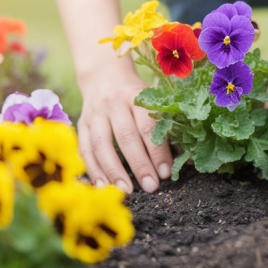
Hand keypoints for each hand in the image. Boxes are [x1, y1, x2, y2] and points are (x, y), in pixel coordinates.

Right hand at [76, 64, 172, 192]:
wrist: (105, 76)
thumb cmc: (137, 95)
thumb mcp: (153, 101)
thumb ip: (166, 125)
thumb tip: (186, 159)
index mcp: (138, 97)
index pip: (148, 126)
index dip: (158, 151)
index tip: (165, 173)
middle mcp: (115, 104)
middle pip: (126, 137)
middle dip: (139, 164)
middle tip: (151, 186)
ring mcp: (95, 114)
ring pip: (102, 144)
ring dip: (114, 170)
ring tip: (126, 190)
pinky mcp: (82, 124)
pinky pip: (85, 149)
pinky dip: (93, 169)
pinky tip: (103, 186)